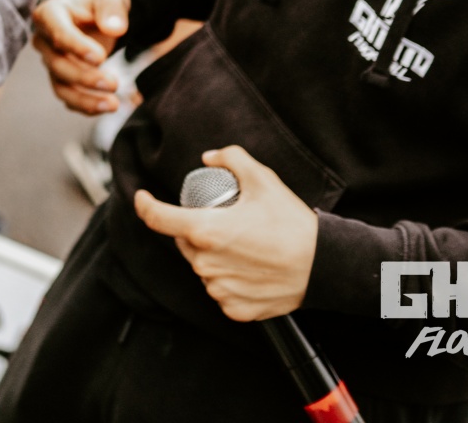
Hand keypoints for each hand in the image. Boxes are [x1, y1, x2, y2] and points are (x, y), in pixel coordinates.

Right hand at [32, 0, 130, 114]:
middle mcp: (44, 39)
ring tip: (113, 105)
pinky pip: (68, 96)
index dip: (77, 47)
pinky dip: (86, 105)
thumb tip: (116, 29)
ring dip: (85, 100)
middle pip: (57, 64)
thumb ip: (111, 8)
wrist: (94, 9)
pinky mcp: (61, 76)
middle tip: (114, 83)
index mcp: (50, 14)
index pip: (58, 33)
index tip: (101, 58)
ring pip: (60, 86)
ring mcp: (51, 60)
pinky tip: (107, 106)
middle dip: (85, 77)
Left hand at [134, 146, 315, 321]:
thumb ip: (231, 159)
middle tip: (227, 222)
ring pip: (202, 267)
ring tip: (245, 247)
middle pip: (184, 242)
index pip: (156, 218)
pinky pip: (221, 290)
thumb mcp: (263, 179)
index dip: (144, 204)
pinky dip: (230, 279)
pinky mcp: (235, 309)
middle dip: (196, 230)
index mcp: (205, 231)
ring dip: (213, 256)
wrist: (325, 266)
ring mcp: (219, 289)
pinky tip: (251, 270)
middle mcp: (206, 264)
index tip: (141, 197)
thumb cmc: (293, 224)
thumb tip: (209, 158)